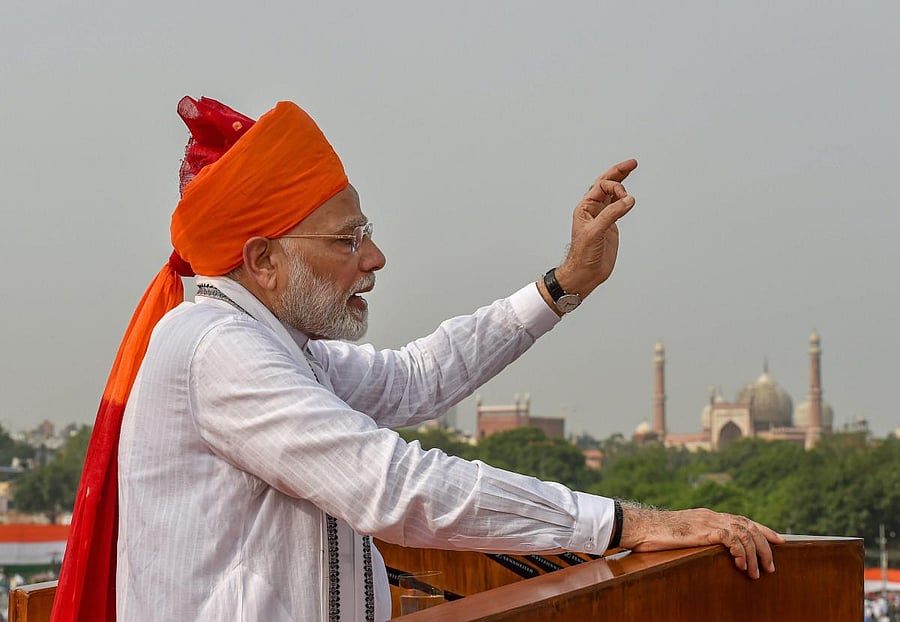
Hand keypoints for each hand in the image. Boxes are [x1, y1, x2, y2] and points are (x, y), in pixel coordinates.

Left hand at [554, 159, 637, 297]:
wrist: (584, 273)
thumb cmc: (582, 255)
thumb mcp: (595, 232)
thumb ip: (611, 214)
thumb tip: (628, 200)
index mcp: (585, 208)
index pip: (602, 187)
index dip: (615, 186)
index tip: (625, 197)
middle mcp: (593, 210)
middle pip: (606, 184)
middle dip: (618, 173)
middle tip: (632, 163)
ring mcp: (602, 217)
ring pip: (612, 194)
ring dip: (621, 182)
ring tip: (630, 170)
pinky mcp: (610, 226)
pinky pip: (617, 207)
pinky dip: (624, 199)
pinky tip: (629, 196)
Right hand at [618, 504, 784, 579]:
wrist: (641, 526)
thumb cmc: (656, 534)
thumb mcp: (682, 536)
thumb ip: (697, 538)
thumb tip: (709, 550)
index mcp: (708, 516)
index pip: (742, 519)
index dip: (762, 530)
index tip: (778, 541)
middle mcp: (711, 515)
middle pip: (749, 525)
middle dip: (765, 546)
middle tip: (771, 567)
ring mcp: (708, 520)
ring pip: (744, 533)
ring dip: (754, 555)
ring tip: (756, 573)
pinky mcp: (704, 529)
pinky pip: (732, 538)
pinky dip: (741, 552)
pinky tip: (740, 564)